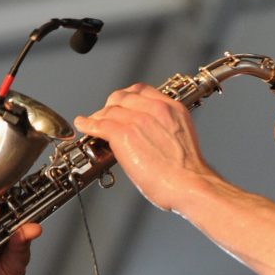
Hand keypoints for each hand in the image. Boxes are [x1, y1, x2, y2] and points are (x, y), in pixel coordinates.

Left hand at [74, 83, 216, 211]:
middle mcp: (155, 108)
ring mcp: (137, 120)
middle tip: (104, 116)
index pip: (142, 91)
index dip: (126, 97)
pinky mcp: (123, 134)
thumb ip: (165, 130)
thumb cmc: (189, 172)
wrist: (190, 184)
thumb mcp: (181, 139)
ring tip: (91, 123)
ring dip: (98, 116)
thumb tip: (150, 138)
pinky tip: (84, 125)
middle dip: (110, 106)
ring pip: (109, 111)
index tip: (120, 104)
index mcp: (172, 108)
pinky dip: (88, 124)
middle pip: (122, 97)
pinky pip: (99, 124)